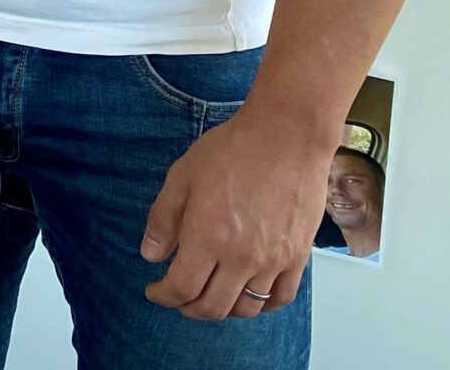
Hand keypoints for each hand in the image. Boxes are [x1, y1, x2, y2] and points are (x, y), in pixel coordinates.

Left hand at [141, 107, 329, 318]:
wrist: (285, 138)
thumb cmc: (231, 151)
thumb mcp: (182, 177)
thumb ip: (163, 220)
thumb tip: (151, 255)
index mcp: (208, 237)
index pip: (182, 287)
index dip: (164, 296)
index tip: (154, 292)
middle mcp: (242, 257)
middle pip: (213, 307)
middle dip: (188, 308)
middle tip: (177, 299)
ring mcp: (274, 260)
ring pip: (246, 308)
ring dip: (223, 310)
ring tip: (209, 297)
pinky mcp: (298, 257)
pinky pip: (281, 298)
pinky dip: (262, 306)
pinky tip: (248, 296)